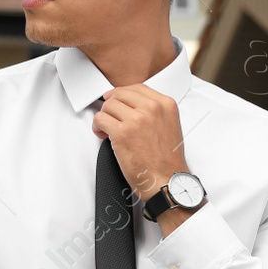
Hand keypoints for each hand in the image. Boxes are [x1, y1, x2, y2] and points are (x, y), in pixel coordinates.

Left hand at [91, 83, 189, 203]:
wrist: (167, 181)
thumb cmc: (168, 160)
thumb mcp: (169, 125)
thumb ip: (154, 111)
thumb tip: (132, 104)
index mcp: (165, 104)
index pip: (137, 87)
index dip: (122, 94)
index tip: (116, 100)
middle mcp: (152, 108)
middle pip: (120, 94)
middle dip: (112, 106)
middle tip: (110, 117)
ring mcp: (137, 119)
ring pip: (108, 105)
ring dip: (104, 117)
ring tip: (107, 129)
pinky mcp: (122, 133)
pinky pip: (100, 119)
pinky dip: (97, 127)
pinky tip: (103, 134)